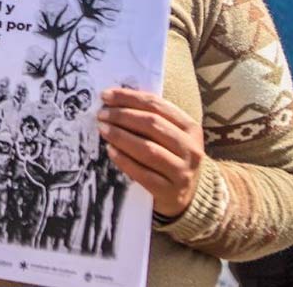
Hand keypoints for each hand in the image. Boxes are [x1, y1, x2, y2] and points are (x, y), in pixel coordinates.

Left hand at [97, 87, 204, 217]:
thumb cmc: (170, 157)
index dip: (129, 97)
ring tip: (103, 129)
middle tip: (101, 114)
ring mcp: (182, 172)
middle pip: (152, 125)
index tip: (105, 95)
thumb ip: (149, 119)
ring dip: (121, 136)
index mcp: (190, 128)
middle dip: (122, 116)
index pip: (157, 105)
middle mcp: (190, 149)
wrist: (186, 197)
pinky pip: (143, 173)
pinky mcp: (170, 192)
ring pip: (148, 149)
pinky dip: (124, 160)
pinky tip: (110, 151)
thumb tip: (113, 101)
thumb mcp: (169, 136)